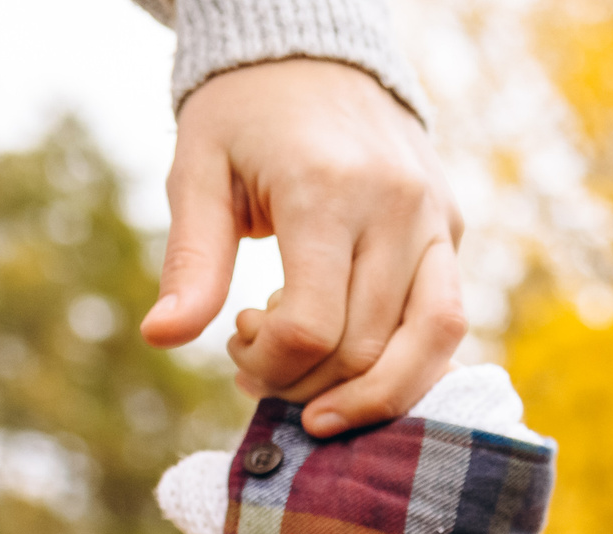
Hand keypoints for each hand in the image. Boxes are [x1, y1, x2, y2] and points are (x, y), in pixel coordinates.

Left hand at [139, 59, 465, 436]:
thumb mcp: (197, 172)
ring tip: (321, 399)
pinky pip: (445, 321)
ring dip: (372, 394)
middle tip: (262, 370)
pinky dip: (407, 362)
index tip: (236, 347)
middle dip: (309, 384)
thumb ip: (191, 260)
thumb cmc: (245, 115)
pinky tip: (357, 362)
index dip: (270, 364)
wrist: (317, 54)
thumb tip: (161, 337)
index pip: (311, 326)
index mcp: (325, 191)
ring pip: (430, 346)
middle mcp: (395, 209)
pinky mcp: (450, 232)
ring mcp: (434, 222)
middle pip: (366, 348)